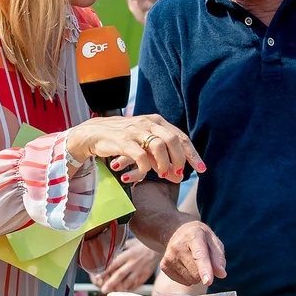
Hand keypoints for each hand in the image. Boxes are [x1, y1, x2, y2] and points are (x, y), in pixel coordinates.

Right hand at [63, 115, 203, 183]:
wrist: (93, 133)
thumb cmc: (122, 139)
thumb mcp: (144, 140)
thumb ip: (161, 153)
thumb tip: (179, 174)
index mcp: (156, 121)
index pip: (181, 137)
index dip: (192, 154)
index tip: (201, 169)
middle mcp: (148, 123)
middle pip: (173, 140)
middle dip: (179, 160)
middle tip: (178, 174)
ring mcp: (135, 131)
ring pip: (159, 146)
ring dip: (164, 164)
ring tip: (162, 174)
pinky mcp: (122, 140)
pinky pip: (140, 155)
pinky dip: (146, 167)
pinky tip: (145, 172)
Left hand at [92, 238, 161, 292]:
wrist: (160, 247)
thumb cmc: (144, 244)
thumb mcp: (131, 242)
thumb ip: (120, 248)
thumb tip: (110, 250)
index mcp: (128, 255)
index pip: (114, 264)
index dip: (105, 271)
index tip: (98, 277)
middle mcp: (133, 264)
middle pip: (120, 275)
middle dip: (110, 283)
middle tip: (103, 290)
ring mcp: (139, 271)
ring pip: (128, 282)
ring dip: (120, 288)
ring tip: (112, 293)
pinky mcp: (145, 275)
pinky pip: (137, 284)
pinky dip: (130, 289)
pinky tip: (124, 291)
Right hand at [159, 221, 225, 287]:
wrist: (178, 231)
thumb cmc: (201, 237)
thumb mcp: (213, 241)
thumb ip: (218, 257)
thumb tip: (221, 274)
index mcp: (194, 236)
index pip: (199, 255)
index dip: (205, 269)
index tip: (208, 281)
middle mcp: (178, 245)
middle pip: (196, 272)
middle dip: (203, 272)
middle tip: (202, 260)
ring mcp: (168, 256)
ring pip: (190, 279)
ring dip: (196, 275)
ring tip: (193, 261)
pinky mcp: (164, 265)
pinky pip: (182, 282)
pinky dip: (187, 277)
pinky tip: (185, 265)